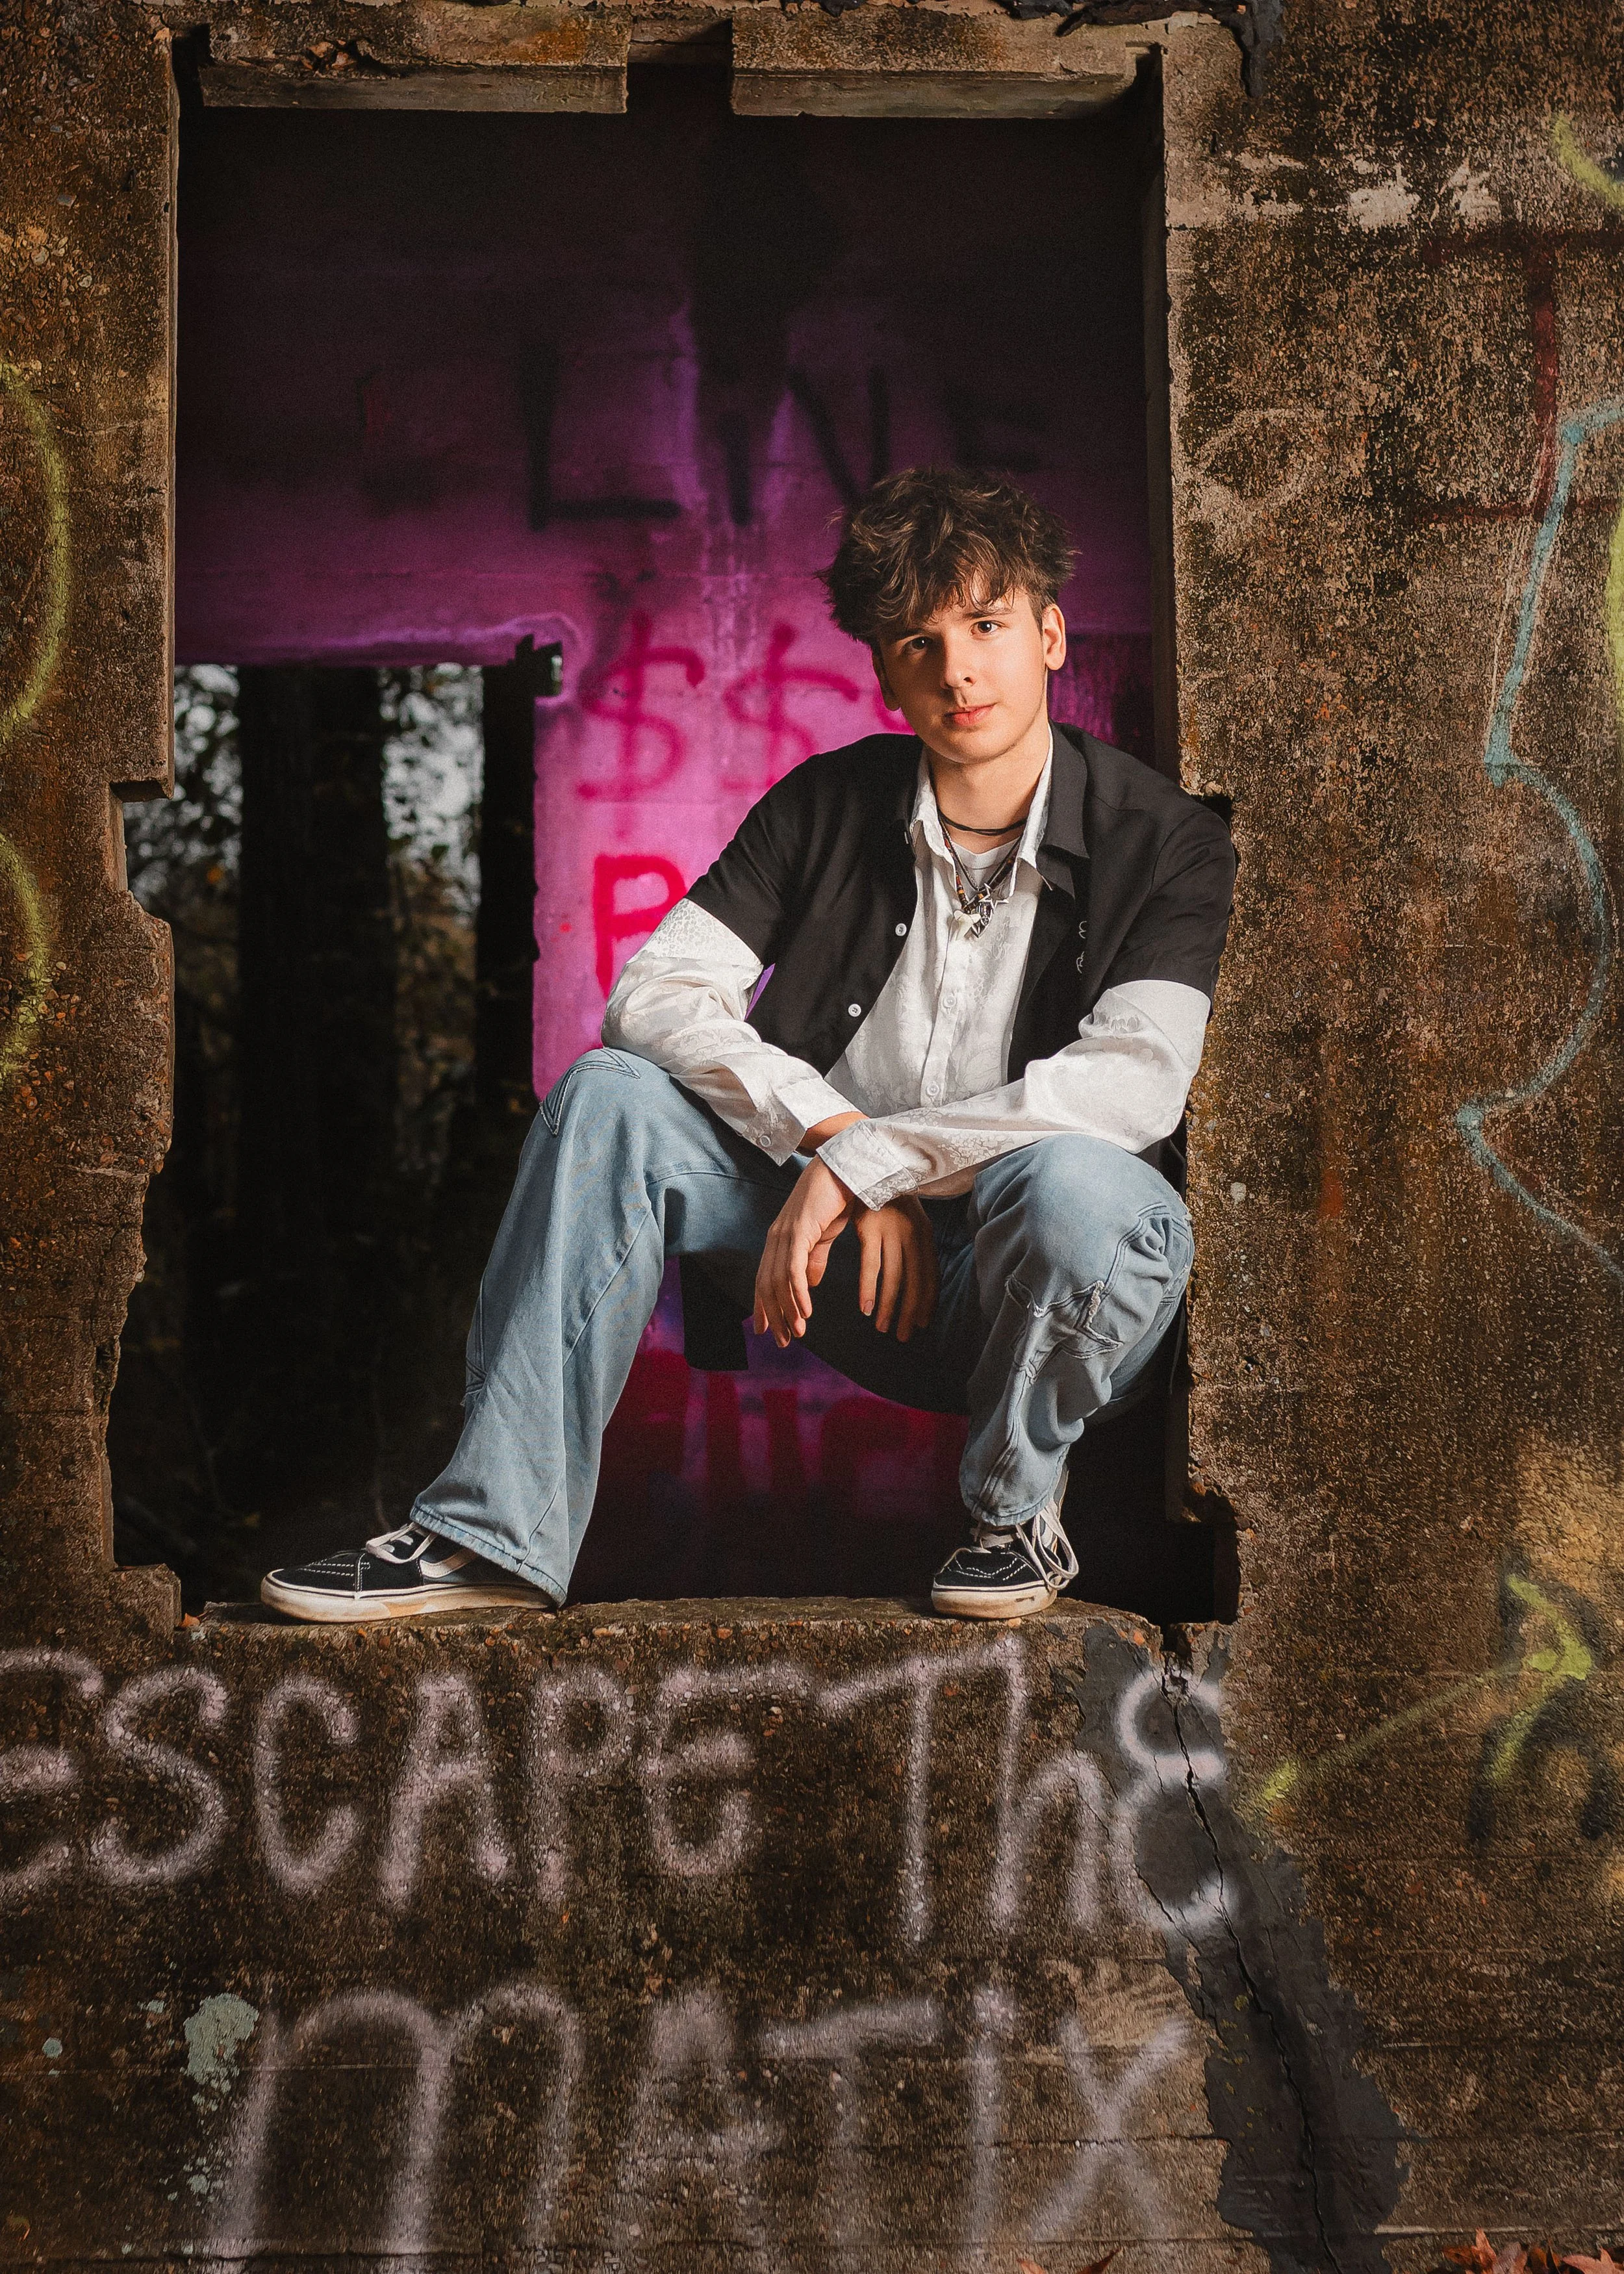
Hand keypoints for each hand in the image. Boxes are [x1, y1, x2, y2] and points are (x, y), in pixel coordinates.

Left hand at [754, 1158, 857, 1347]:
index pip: (765, 1279)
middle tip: (783, 1342)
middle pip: (768, 1285)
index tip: (767, 1331)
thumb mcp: (824, 1235)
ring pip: (779, 1282)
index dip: (764, 1306)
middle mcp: (777, 1238)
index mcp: (780, 1239)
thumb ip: (814, 1259)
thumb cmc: (835, 1199)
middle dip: (774, 1316)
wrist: (843, 1168)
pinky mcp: (799, 1231)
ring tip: (798, 1334)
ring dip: (788, 1311)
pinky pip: (794, 1270)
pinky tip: (806, 1312)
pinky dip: (798, 1294)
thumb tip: (808, 1284)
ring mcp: (785, 1234)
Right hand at [853, 1196, 938, 1341]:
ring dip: (889, 1307)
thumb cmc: (890, 1199)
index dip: (926, 1302)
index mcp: (924, 1234)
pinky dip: (868, 1289)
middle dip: (909, 1312)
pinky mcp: (869, 1229)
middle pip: (914, 1282)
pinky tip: (866, 1308)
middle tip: (903, 1335)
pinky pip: (870, 1266)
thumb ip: (913, 1249)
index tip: (921, 1323)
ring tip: (884, 1329)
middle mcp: (911, 1235)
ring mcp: (891, 1232)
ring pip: (894, 1278)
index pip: (930, 1275)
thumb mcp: (910, 1221)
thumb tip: (915, 1279)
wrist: (873, 1166)